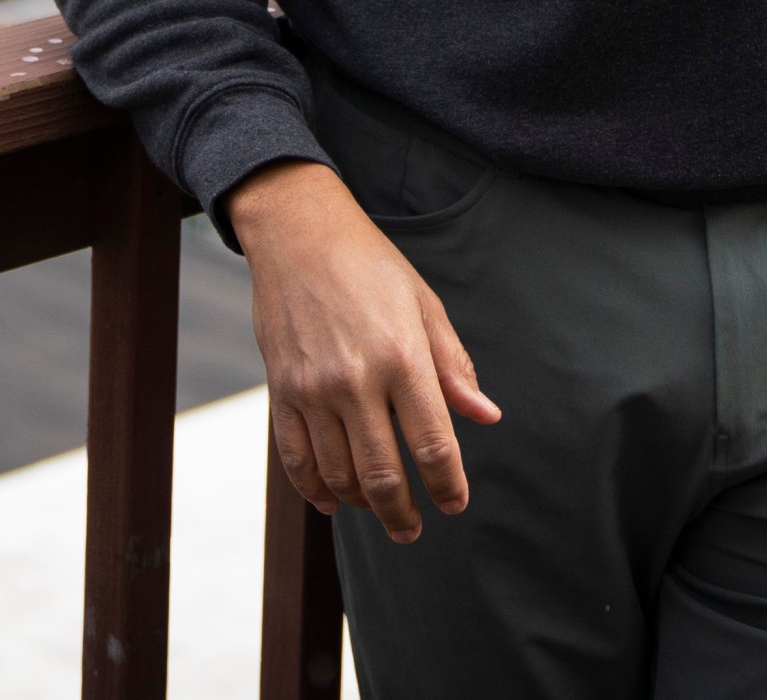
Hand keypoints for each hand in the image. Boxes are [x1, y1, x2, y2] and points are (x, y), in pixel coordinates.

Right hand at [228, 160, 501, 540]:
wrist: (300, 235)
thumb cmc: (372, 267)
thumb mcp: (425, 307)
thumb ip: (453, 368)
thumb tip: (486, 417)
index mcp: (402, 357)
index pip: (433, 444)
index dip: (448, 485)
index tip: (455, 503)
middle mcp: (356, 380)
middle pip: (383, 475)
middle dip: (403, 514)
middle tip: (413, 531)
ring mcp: (313, 390)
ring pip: (339, 475)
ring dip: (363, 504)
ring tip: (380, 509)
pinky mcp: (280, 392)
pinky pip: (296, 460)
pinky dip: (315, 490)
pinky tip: (334, 501)